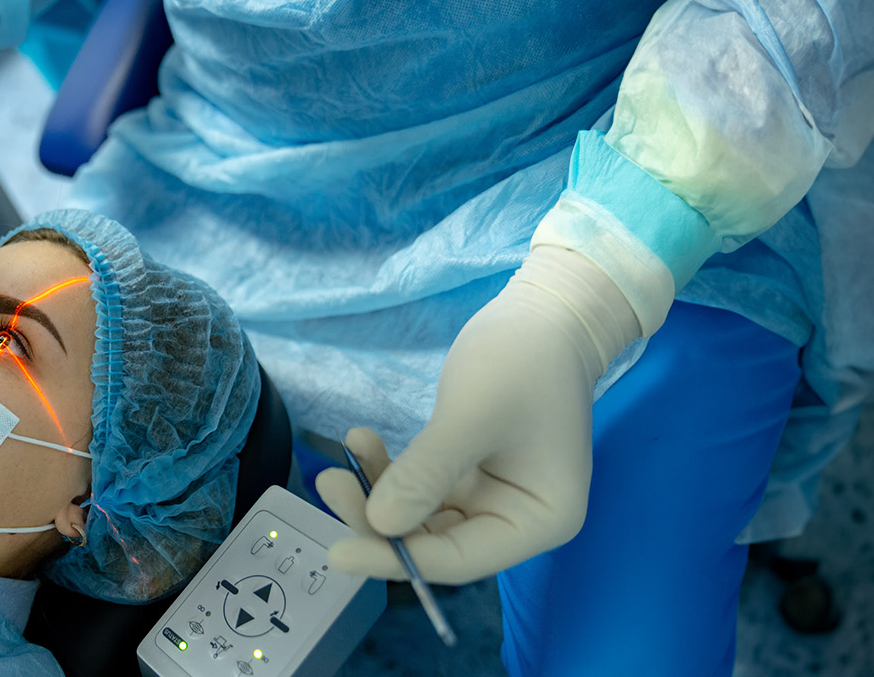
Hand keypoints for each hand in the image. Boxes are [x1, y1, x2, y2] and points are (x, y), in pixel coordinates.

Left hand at [320, 246, 640, 583]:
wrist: (543, 314)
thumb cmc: (522, 360)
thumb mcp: (471, 415)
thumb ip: (427, 474)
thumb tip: (378, 524)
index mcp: (540, 520)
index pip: (457, 560)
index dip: (395, 558)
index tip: (336, 551)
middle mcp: (517, 520)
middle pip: (434, 543)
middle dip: (379, 518)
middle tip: (329, 483)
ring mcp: (491, 499)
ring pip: (419, 517)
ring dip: (377, 491)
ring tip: (345, 452)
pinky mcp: (467, 475)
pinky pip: (418, 488)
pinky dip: (388, 469)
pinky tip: (361, 439)